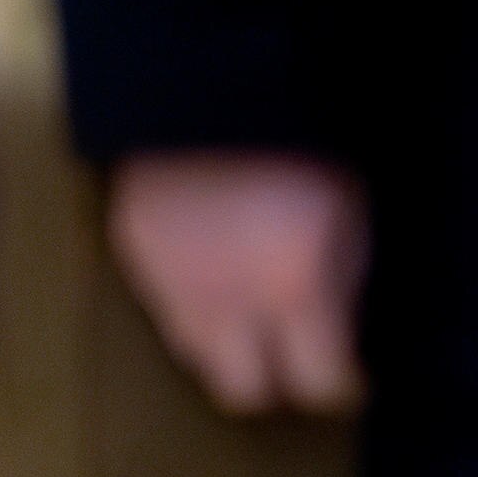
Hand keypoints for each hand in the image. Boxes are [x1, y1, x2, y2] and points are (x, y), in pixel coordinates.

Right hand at [109, 153, 366, 415]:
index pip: (317, 385)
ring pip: (193, 356)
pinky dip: (187, 303)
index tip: (344, 369)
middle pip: (241, 392)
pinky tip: (204, 267)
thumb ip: (339, 285)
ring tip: (241, 310)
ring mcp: (167, 285)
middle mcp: (224, 305)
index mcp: (293, 292)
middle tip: (286, 350)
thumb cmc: (297, 149)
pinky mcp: (129, 256)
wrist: (204, 84)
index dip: (336, 383)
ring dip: (223, 344)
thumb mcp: (348, 216)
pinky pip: (161, 306)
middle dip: (270, 379)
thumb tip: (332, 331)